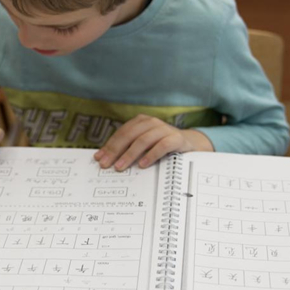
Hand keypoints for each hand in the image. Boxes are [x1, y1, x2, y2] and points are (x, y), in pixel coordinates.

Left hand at [94, 114, 213, 170]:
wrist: (190, 144)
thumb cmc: (162, 145)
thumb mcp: (144, 144)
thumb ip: (128, 148)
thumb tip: (106, 158)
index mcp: (141, 122)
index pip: (121, 133)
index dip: (109, 145)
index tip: (99, 158)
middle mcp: (151, 122)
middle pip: (129, 135)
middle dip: (116, 150)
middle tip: (106, 164)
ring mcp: (165, 129)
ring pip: (143, 140)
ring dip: (130, 154)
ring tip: (121, 167)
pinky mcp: (176, 138)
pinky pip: (162, 146)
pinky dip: (151, 155)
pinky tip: (143, 164)